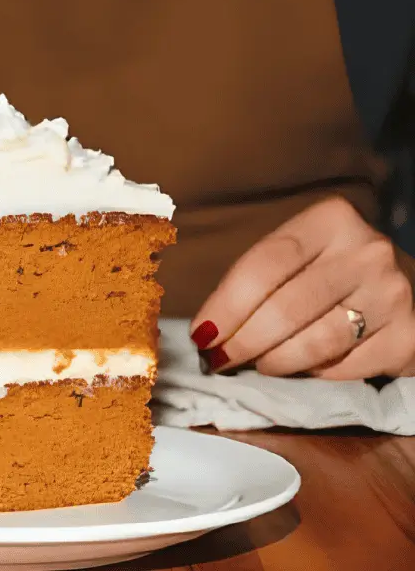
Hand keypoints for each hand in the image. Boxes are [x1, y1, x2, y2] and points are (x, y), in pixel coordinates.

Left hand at [191, 197, 414, 379]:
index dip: (226, 306)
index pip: (263, 265)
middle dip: (243, 342)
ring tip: (259, 364)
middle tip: (219, 360)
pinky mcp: (408, 336)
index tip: (201, 335)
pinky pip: (345, 367)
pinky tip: (305, 368)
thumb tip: (206, 333)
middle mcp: (366, 251)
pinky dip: (315, 375)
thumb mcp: (296, 257)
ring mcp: (393, 293)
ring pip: (315, 343)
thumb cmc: (330, 272)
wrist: (409, 289)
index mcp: (330, 220)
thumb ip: (256, 281)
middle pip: (286, 308)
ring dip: (274, 362)